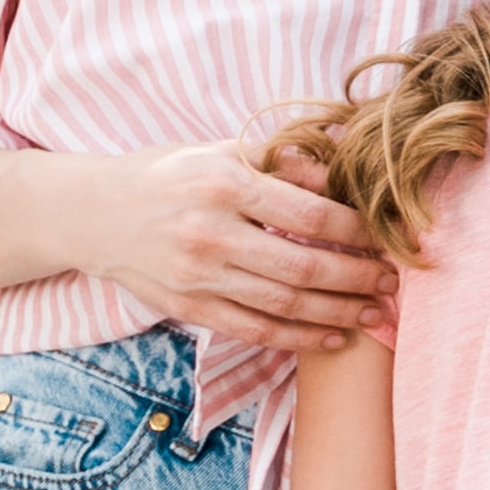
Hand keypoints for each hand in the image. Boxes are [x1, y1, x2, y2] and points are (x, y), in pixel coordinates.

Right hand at [72, 139, 393, 351]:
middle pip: (303, 265)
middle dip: (357, 277)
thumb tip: (345, 167)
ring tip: (375, 312)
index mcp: (225, 184)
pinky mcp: (189, 308)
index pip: (310, 213)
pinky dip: (298, 338)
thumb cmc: (170, 175)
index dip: (358, 231)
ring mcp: (198, 276)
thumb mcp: (221, 151)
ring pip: (284, 304)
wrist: (96, 214)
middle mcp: (211, 233)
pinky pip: (254, 329)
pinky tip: (332, 336)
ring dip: (338, 312)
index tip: (388, 237)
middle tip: (393, 282)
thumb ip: (283, 161)